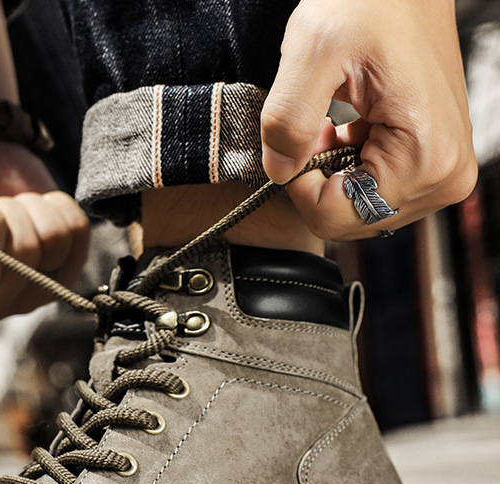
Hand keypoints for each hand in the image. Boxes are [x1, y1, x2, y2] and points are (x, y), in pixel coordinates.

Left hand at [261, 0, 476, 239]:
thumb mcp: (313, 51)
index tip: (299, 140)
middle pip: (349, 220)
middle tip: (320, 126)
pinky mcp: (432, 166)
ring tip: (339, 123)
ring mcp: (443, 174)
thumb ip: (288, 120)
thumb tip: (279, 173)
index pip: (335, 216)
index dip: (300, 184)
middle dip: (319, 179)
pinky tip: (351, 129)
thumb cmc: (370, 2)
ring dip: (334, 173)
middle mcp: (445, 177)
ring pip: (357, 209)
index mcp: (427, 158)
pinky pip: (372, 192)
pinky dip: (349, 167)